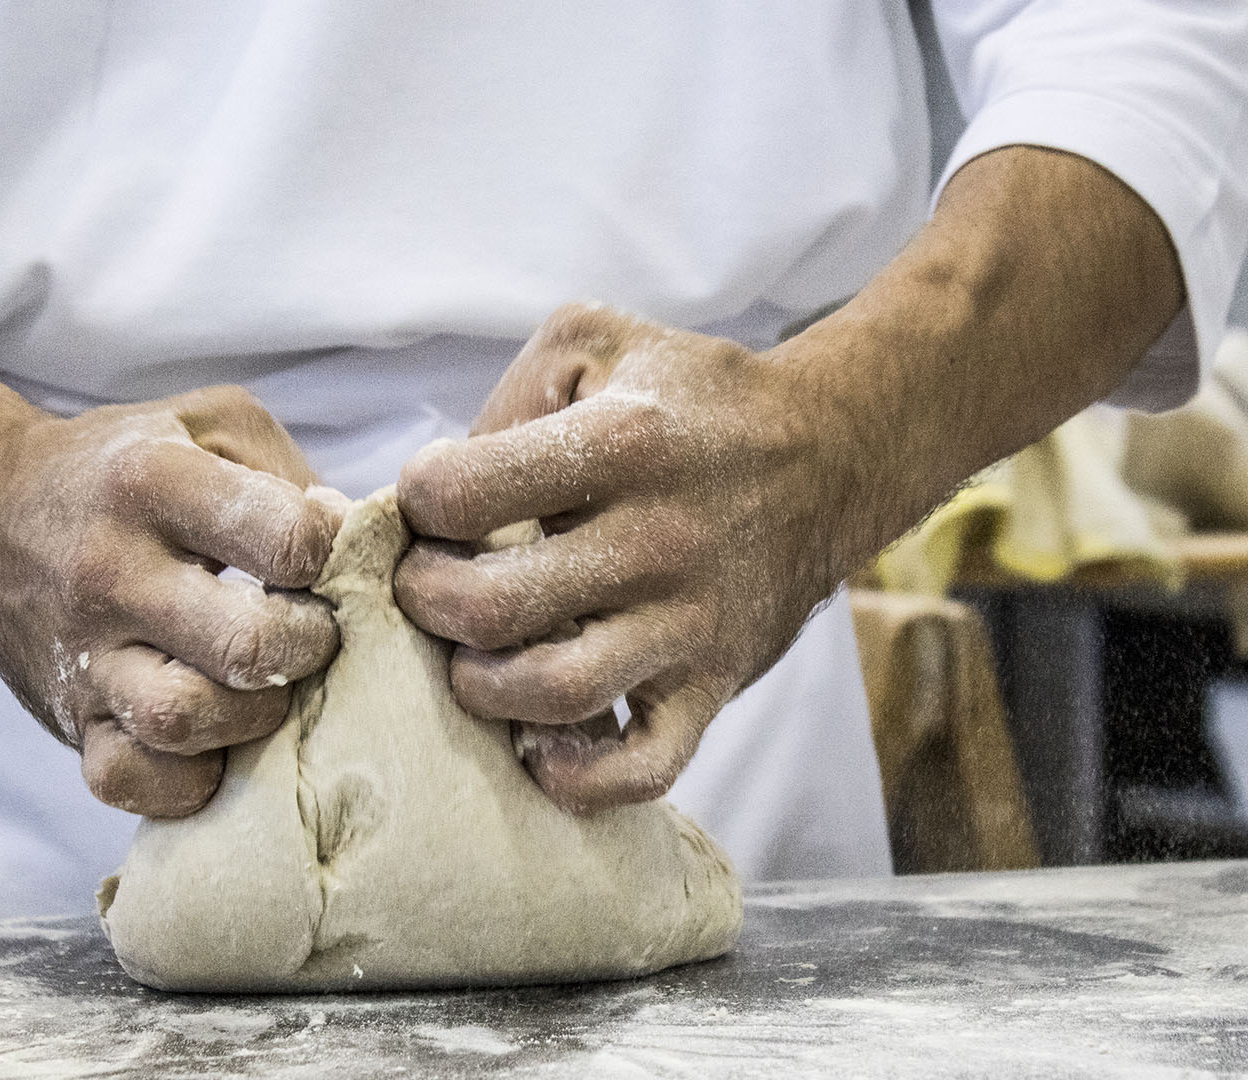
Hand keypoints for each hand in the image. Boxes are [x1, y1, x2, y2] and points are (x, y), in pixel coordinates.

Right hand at [0, 386, 344, 816]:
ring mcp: (82, 655)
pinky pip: (128, 780)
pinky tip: (212, 742)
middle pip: (246, 643)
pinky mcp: (66, 720)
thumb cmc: (124, 467)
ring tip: (266, 686)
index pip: (287, 539)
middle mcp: (110, 570)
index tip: (325, 557)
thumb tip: (363, 548)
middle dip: (311, 645)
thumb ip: (292, 476)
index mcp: (153, 482)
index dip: (335, 554)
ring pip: (182, 720)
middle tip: (312, 631)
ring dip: (253, 716)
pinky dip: (185, 779)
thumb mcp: (209, 426)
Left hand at [394, 303, 865, 811]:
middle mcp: (658, 538)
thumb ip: (507, 398)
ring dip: (481, 686)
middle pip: (489, 605)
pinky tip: (539, 746)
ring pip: (554, 691)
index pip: (460, 492)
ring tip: (473, 657)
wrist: (829, 457)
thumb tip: (439, 494)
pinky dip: (579, 778)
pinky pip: (644, 767)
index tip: (432, 501)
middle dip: (424, 599)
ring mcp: (690, 622)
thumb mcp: (595, 343)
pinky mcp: (714, 685)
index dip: (418, 500)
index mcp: (622, 442)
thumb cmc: (688, 401)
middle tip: (428, 584)